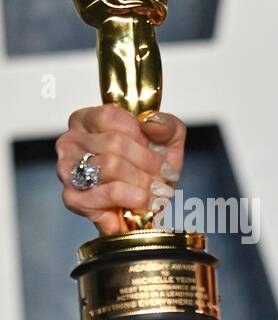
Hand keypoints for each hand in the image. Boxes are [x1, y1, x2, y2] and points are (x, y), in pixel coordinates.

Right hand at [55, 104, 186, 235]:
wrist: (149, 204)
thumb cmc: (151, 169)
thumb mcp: (168, 139)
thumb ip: (166, 125)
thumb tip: (152, 124)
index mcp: (87, 120)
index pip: (110, 116)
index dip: (139, 135)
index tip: (154, 149)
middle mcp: (70, 142)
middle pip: (114, 142)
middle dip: (148, 162)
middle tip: (161, 175)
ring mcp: (67, 170)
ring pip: (112, 166)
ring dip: (143, 181)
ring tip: (154, 189)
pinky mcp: (73, 198)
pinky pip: (111, 192)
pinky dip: (135, 198)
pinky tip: (143, 201)